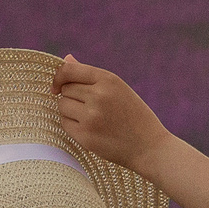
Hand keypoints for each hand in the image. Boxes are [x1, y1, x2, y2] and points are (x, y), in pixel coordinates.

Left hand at [50, 54, 172, 172]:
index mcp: (108, 80)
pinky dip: (73, 126)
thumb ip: (91, 76)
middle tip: (90, 108)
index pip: (69, 70)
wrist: (150, 148)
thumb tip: (66, 58)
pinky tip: (90, 130)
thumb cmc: (135, 117)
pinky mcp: (86, 136)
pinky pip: (65, 124)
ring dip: (70, 112)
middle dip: (72, 97)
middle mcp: (99, 96)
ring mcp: (91, 117)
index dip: (59, 77)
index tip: (58, 86)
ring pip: (62, 106)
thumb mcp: (119, 89)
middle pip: (65, 89)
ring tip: (91, 119)